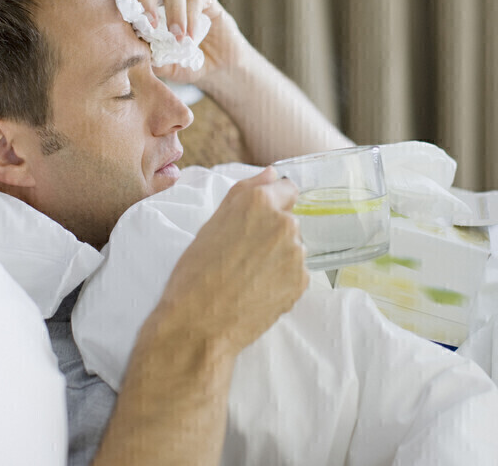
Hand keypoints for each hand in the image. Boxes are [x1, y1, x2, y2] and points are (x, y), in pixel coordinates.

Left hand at [107, 0, 250, 85]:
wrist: (214, 69)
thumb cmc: (180, 64)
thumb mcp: (159, 65)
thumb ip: (144, 57)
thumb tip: (129, 52)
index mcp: (141, 8)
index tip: (120, 11)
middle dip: (144, 1)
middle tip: (149, 26)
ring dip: (173, 12)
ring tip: (176, 37)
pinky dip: (192, 18)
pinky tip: (191, 38)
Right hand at [152, 167, 308, 356]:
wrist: (197, 323)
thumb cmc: (195, 273)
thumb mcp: (212, 223)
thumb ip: (246, 191)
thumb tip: (272, 174)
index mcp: (260, 202)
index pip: (287, 188)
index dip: (272, 204)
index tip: (257, 221)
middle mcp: (285, 223)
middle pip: (289, 221)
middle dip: (272, 234)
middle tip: (243, 256)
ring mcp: (296, 254)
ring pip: (292, 249)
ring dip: (278, 258)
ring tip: (248, 277)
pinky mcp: (302, 282)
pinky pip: (296, 274)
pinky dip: (282, 281)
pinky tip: (257, 291)